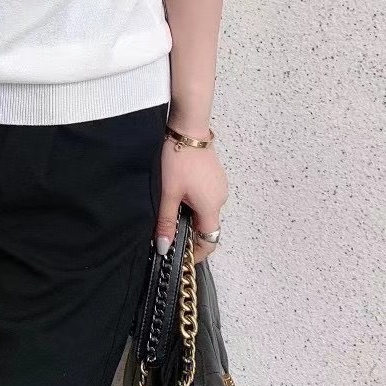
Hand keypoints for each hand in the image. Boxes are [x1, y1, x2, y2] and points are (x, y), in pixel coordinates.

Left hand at [155, 128, 227, 264]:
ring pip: (207, 212)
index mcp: (210, 207)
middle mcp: (220, 199)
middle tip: (169, 229)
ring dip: (192, 216)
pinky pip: (208, 199)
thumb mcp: (169, 194)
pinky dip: (196, 203)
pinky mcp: (217, 178)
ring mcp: (220, 187)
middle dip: (190, 232)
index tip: (181, 255)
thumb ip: (166, 223)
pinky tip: (181, 192)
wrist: (188, 130)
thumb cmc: (179, 160)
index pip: (210, 241)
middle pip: (207, 227)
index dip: (197, 253)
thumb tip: (164, 247)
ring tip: (172, 206)